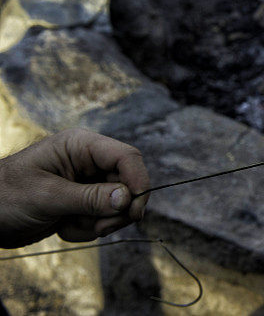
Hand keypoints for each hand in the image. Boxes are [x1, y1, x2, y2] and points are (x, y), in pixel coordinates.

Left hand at [0, 129, 149, 247]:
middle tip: (99, 228)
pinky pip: (103, 218)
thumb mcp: (47, 196)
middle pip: (128, 184)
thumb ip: (89, 198)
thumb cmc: (5, 197)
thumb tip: (127, 199)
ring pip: (118, 205)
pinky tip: (63, 228)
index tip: (136, 211)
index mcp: (81, 146)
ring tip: (68, 225)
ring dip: (97, 223)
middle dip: (115, 211)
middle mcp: (89, 161)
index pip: (126, 157)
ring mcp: (87, 183)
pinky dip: (87, 229)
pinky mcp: (83, 203)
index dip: (138, 182)